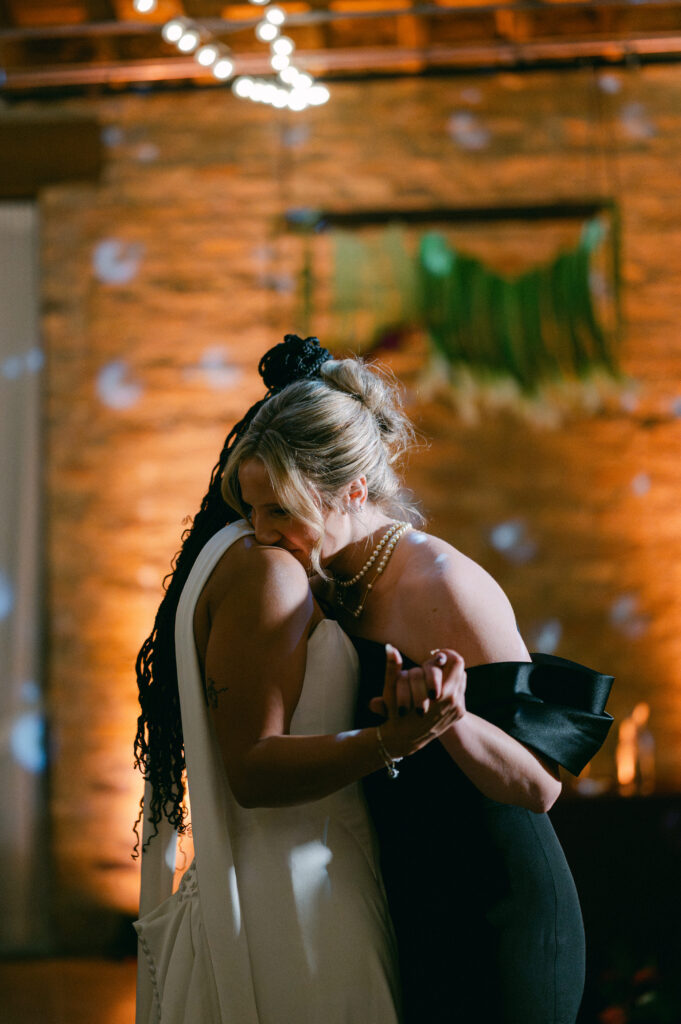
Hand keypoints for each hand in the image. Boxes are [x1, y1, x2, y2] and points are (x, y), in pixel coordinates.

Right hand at [376, 644, 466, 759]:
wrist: (405, 739)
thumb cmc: (396, 713)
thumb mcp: (392, 691)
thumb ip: (392, 668)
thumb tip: (390, 647)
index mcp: (440, 693)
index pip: (455, 662)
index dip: (445, 654)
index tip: (433, 654)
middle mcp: (453, 701)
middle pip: (460, 669)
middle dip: (446, 664)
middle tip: (433, 664)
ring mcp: (458, 708)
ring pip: (461, 678)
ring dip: (449, 675)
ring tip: (434, 677)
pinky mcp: (459, 714)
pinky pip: (461, 691)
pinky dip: (451, 686)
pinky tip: (437, 690)